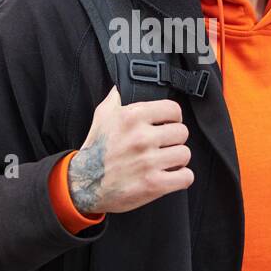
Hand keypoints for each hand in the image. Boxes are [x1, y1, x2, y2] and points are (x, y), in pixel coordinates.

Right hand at [66, 86, 193, 214]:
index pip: (173, 109)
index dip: (173, 118)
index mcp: (132, 117)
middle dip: (174, 140)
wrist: (84, 185)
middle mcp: (141, 138)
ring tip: (165, 161)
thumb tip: (120, 86)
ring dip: (177, 159)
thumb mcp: (102, 117)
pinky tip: (170, 175)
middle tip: (163, 146)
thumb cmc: (95, 150)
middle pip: (182, 132)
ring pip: (185, 154)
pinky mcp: (153, 184)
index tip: (168, 125)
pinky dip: (181, 178)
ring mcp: (148, 162)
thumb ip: (115, 99)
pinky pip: (186, 177)